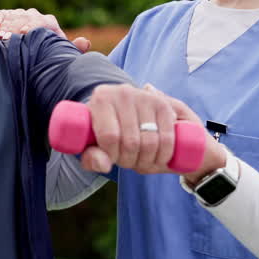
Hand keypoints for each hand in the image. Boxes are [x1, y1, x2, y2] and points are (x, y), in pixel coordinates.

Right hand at [0, 8, 90, 52]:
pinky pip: (3, 14)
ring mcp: (21, 14)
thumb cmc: (49, 53)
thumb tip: (85, 42)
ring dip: (6, 26)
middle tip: (8, 39)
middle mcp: (35, 16)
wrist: (35, 46)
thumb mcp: (60, 52)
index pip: (40, 22)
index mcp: (49, 23)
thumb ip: (73, 48)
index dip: (31, 28)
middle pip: (25, 19)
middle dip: (16, 28)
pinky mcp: (8, 15)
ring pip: (13, 17)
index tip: (25, 34)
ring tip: (1, 37)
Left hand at [79, 84, 201, 174]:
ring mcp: (146, 98)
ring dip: (146, 161)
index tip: (112, 159)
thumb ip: (92, 158)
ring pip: (150, 143)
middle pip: (131, 142)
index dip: (112, 155)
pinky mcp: (163, 106)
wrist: (121, 110)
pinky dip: (162, 156)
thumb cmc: (103, 129)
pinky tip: (154, 159)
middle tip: (126, 161)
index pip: (109, 136)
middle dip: (130, 160)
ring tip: (138, 160)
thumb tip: (104, 165)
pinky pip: (166, 139)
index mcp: (101, 99)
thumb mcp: (91, 144)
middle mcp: (123, 93)